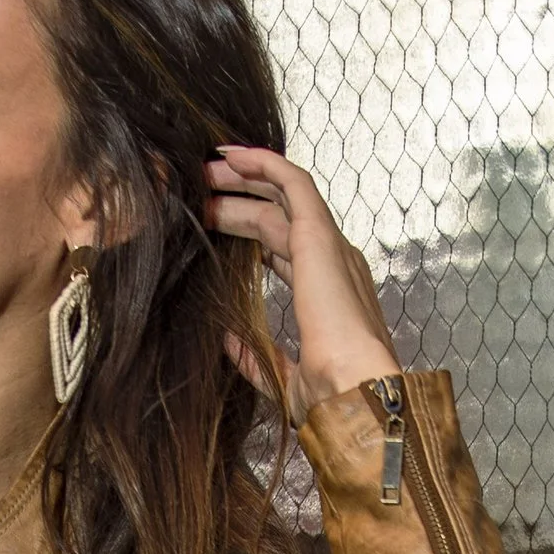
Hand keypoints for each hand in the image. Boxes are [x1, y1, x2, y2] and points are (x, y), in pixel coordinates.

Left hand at [203, 146, 399, 419]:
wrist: (354, 396)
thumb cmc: (330, 398)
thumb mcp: (282, 375)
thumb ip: (256, 355)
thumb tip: (229, 341)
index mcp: (327, 293)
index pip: (283, 248)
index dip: (247, 232)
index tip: (211, 225)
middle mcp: (333, 263)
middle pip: (278, 218)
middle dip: (238, 201)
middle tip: (199, 192)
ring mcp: (329, 247)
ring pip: (282, 195)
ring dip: (245, 179)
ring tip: (206, 169)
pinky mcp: (320, 237)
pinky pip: (293, 183)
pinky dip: (264, 163)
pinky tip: (232, 155)